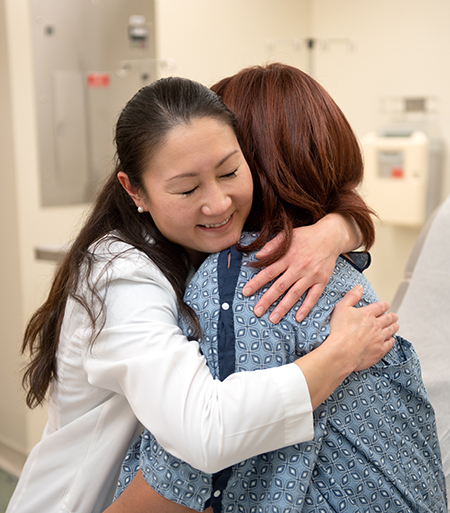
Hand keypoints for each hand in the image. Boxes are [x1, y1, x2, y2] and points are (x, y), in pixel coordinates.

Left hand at [243, 214, 360, 323]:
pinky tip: (298, 317)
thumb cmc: (306, 236)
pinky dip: (306, 307)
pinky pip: (313, 296)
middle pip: (280, 286)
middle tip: (256, 312)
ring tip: (272, 319)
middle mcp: (298, 267)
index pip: (268, 272)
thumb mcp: (288, 235)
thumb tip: (257, 256)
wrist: (331, 236)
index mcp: (288, 256)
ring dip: (283, 308)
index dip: (256, 282)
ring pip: (294, 294)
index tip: (245, 292)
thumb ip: (272, 245)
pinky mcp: (321, 281)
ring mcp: (311, 275)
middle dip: (267, 300)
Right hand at [328, 285, 397, 371]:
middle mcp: (376, 325)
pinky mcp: (379, 351)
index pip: (380, 307)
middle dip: (392, 316)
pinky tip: (391, 340)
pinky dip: (392, 340)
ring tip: (395, 326)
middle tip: (394, 316)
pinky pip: (390, 344)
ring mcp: (379, 338)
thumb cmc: (339, 331)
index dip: (384, 305)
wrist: (342, 352)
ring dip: (394, 327)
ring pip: (391, 330)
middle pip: (389, 319)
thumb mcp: (341, 308)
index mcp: (368, 314)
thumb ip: (351, 296)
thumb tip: (359, 288)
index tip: (386, 305)